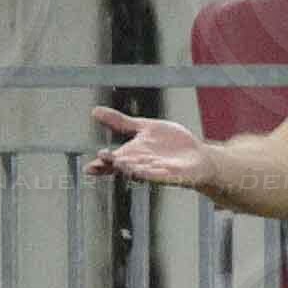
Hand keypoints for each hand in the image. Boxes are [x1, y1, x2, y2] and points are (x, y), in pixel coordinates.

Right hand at [87, 108, 214, 186]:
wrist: (199, 157)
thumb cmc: (172, 145)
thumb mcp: (145, 128)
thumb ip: (121, 123)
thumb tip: (94, 111)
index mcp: (132, 154)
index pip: (112, 161)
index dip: (101, 164)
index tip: (89, 167)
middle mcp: (141, 165)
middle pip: (124, 166)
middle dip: (115, 164)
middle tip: (104, 159)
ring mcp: (157, 171)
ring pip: (142, 173)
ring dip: (132, 169)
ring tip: (122, 164)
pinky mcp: (174, 175)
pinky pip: (163, 176)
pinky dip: (155, 174)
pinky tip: (148, 171)